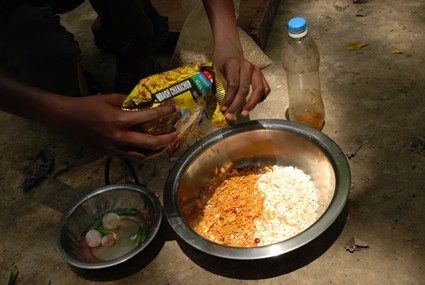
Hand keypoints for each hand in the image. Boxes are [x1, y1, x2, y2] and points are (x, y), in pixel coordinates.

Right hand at [52, 94, 179, 157]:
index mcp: (121, 120)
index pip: (149, 116)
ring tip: (166, 144)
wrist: (66, 119)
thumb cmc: (87, 105)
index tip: (175, 109)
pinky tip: (147, 151)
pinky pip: (129, 156)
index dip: (165, 112)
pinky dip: (141, 154)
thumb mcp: (109, 97)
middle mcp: (120, 136)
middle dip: (167, 139)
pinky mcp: (109, 153)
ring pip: (142, 154)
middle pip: (150, 142)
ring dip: (157, 150)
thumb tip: (143, 102)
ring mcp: (114, 147)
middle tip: (177, 134)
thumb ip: (128, 100)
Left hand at [213, 55, 269, 119]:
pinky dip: (261, 98)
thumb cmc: (222, 64)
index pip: (233, 85)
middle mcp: (247, 67)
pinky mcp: (262, 75)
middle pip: (244, 90)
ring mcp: (256, 71)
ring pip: (258, 90)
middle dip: (237, 105)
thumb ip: (224, 86)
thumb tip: (227, 106)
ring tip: (243, 113)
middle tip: (231, 115)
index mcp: (234, 64)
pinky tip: (252, 105)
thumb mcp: (218, 72)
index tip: (224, 110)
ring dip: (251, 104)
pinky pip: (265, 89)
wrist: (230, 53)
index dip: (228, 99)